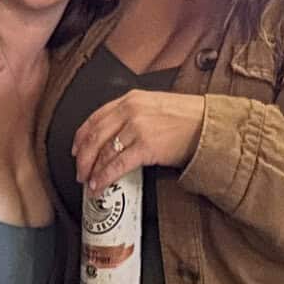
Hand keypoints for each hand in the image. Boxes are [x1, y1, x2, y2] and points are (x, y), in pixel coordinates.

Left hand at [72, 90, 204, 191]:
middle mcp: (131, 110)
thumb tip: (115, 135)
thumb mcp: (154, 105)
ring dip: (92, 169)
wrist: (207, 124)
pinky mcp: (146, 146)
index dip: (82, 135)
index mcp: (131, 99)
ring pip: (104, 151)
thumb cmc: (186, 117)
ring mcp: (137, 127)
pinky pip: (118, 164)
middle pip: (95, 135)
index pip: (96, 117)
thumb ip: (133, 113)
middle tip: (79, 171)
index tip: (76, 148)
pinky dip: (105, 176)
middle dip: (83, 156)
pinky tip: (100, 184)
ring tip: (88, 181)